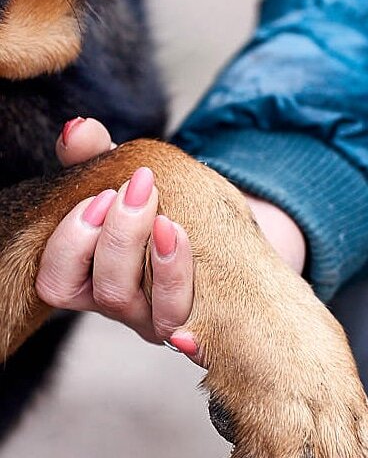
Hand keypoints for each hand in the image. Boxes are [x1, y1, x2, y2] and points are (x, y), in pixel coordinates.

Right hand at [37, 118, 306, 351]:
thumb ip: (95, 155)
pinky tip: (184, 246)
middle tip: (139, 189)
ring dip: (159, 263)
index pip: (57, 283)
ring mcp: (162, 320)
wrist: (220, 229)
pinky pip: (189, 327)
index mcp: (91, 278)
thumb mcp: (126, 178)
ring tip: (169, 220)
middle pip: (109, 293)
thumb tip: (78, 130)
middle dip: (121, 238)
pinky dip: (184, 297)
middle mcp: (125, 306)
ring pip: (154, 313)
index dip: (71, 243)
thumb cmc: (162, 205)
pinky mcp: (198, 324)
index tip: (101, 195)